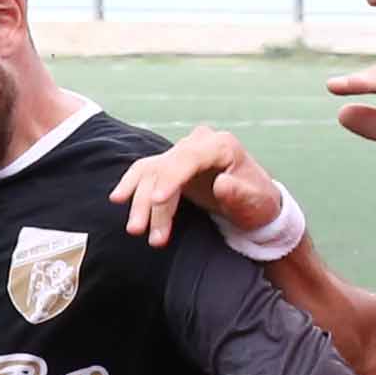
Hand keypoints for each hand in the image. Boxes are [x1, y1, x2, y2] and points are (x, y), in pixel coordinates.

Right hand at [111, 126, 282, 247]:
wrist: (254, 204)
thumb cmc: (257, 202)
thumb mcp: (255, 201)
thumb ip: (239, 193)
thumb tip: (222, 184)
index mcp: (221, 145)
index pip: (189, 157)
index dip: (171, 178)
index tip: (157, 200)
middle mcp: (198, 143)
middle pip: (165, 167)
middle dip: (150, 201)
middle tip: (140, 231)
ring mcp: (183, 154)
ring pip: (151, 172)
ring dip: (140, 202)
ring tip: (136, 230)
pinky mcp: (172, 167)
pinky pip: (146, 172)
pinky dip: (132, 186)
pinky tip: (118, 199)